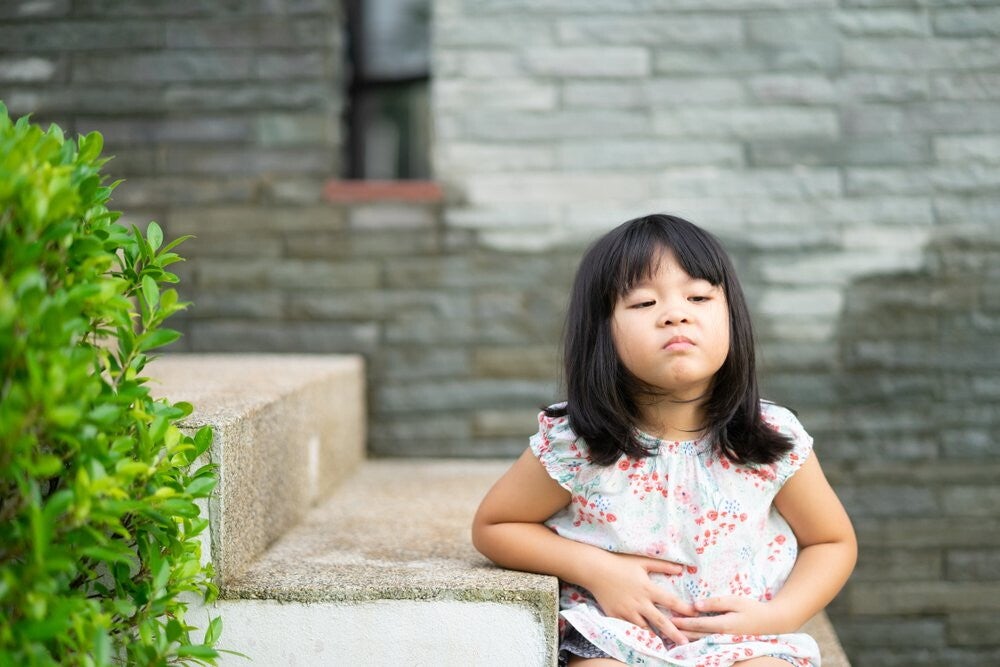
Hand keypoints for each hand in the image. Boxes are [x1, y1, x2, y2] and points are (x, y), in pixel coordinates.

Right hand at [580, 551, 697, 645]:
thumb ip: (662, 565)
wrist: (595, 571)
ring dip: (656, 635)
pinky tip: (645, 639)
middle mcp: (639, 602)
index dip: (684, 608)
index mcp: (648, 588)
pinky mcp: (616, 616)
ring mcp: (627, 611)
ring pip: (645, 628)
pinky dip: (638, 633)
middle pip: (660, 620)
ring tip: (666, 644)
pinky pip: (629, 628)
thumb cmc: (620, 564)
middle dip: (674, 632)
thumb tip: (681, 569)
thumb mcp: (642, 562)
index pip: (670, 601)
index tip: (696, 615)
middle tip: (686, 642)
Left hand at [670, 596, 791, 639]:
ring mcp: (724, 640)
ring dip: (686, 637)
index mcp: (723, 625)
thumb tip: (695, 605)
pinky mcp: (726, 641)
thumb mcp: (735, 601)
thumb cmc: (752, 609)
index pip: (698, 625)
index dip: (683, 622)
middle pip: (696, 635)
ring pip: (701, 641)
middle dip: (680, 631)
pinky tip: (688, 637)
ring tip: (672, 633)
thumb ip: (715, 603)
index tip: (670, 619)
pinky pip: (708, 641)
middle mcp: (721, 636)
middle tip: (664, 627)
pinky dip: (696, 639)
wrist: (771, 623)